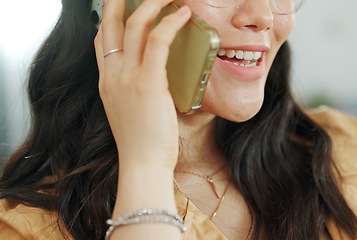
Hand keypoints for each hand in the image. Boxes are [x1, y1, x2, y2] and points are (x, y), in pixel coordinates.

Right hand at [94, 0, 190, 169]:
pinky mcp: (147, 83)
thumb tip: (158, 77)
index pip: (102, 38)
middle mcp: (112, 75)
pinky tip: (183, 14)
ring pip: (134, 25)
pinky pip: (157, 42)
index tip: (126, 5)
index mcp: (107, 82)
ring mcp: (126, 78)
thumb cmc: (143, 142)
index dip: (112, 16)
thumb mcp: (131, 111)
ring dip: (153, 3)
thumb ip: (137, 90)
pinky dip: (170, 23)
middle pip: (112, 23)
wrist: (142, 165)